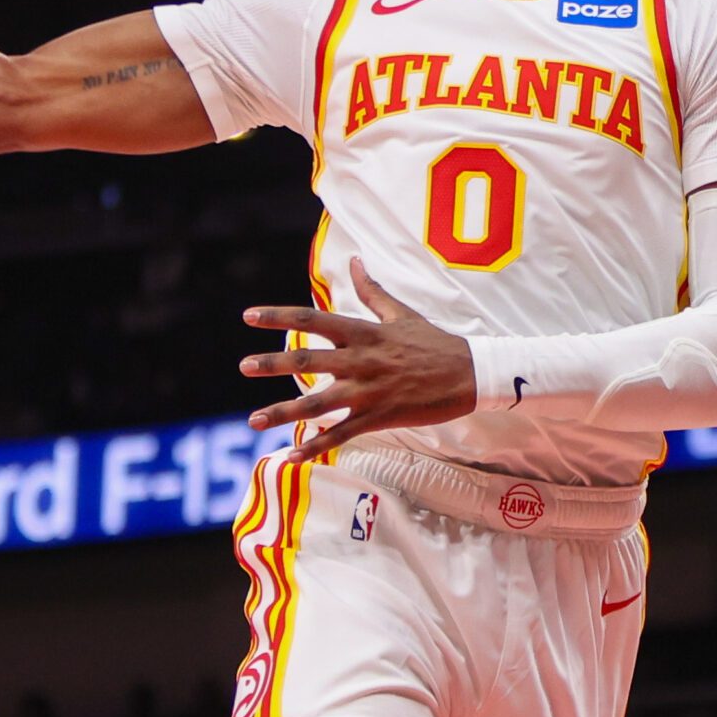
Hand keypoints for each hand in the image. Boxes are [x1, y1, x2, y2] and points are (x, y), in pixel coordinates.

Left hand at [239, 258, 478, 446]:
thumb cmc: (436, 343)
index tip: (248, 316)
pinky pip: (341, 434)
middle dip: (272, 364)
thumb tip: (354, 260)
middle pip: (308, 360)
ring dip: (282, 411)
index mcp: (364, 333)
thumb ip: (372, 291)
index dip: (278, 317)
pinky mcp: (379, 416)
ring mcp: (369, 390)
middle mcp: (361, 360)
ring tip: (253, 420)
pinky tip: (292, 455)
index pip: (312, 320)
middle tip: (244, 366)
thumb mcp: (402, 313)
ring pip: (317, 403)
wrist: (471, 374)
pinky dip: (316, 445)